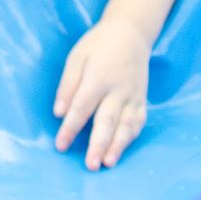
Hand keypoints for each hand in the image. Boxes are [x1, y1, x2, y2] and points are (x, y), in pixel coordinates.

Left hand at [53, 18, 151, 168]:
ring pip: (126, 125)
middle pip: (107, 120)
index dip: (71, 127)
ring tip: (107, 163)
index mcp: (99, 77)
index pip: (82, 107)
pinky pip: (138, 122)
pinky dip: (130, 138)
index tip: (60, 145)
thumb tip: (59, 113)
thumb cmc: (98, 46)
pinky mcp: (142, 100)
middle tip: (90, 165)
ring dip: (117, 146)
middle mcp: (119, 89)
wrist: (131, 34)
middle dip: (98, 144)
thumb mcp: (77, 57)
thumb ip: (68, 85)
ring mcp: (133, 96)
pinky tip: (121, 151)